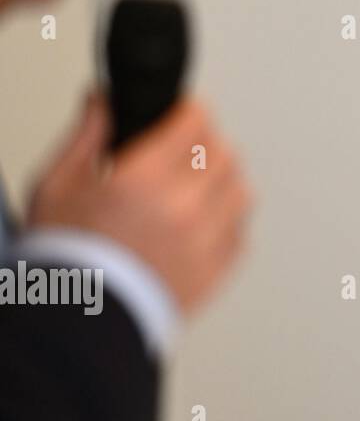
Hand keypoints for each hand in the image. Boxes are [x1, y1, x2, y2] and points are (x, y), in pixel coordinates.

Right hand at [26, 89, 252, 315]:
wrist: (76, 323)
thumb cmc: (64, 256)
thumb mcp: (58, 183)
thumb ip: (89, 133)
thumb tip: (107, 97)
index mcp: (143, 178)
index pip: (196, 120)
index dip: (187, 112)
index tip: (180, 114)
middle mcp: (183, 206)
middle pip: (223, 151)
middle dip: (203, 146)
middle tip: (179, 156)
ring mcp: (206, 240)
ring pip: (240, 188)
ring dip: (220, 183)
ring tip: (190, 191)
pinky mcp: (218, 269)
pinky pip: (240, 230)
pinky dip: (225, 223)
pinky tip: (196, 226)